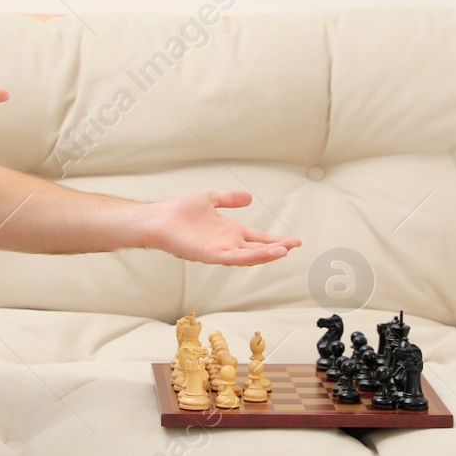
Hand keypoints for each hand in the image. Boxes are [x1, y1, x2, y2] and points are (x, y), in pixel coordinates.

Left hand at [141, 189, 299, 265]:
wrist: (159, 219)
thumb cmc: (179, 211)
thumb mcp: (210, 198)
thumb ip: (229, 199)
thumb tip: (248, 197)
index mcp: (229, 231)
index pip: (257, 237)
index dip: (275, 239)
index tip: (293, 240)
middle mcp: (227, 243)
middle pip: (258, 248)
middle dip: (277, 248)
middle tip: (296, 245)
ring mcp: (220, 250)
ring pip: (249, 255)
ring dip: (267, 254)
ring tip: (285, 251)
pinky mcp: (211, 255)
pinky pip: (234, 257)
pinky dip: (250, 257)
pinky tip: (263, 254)